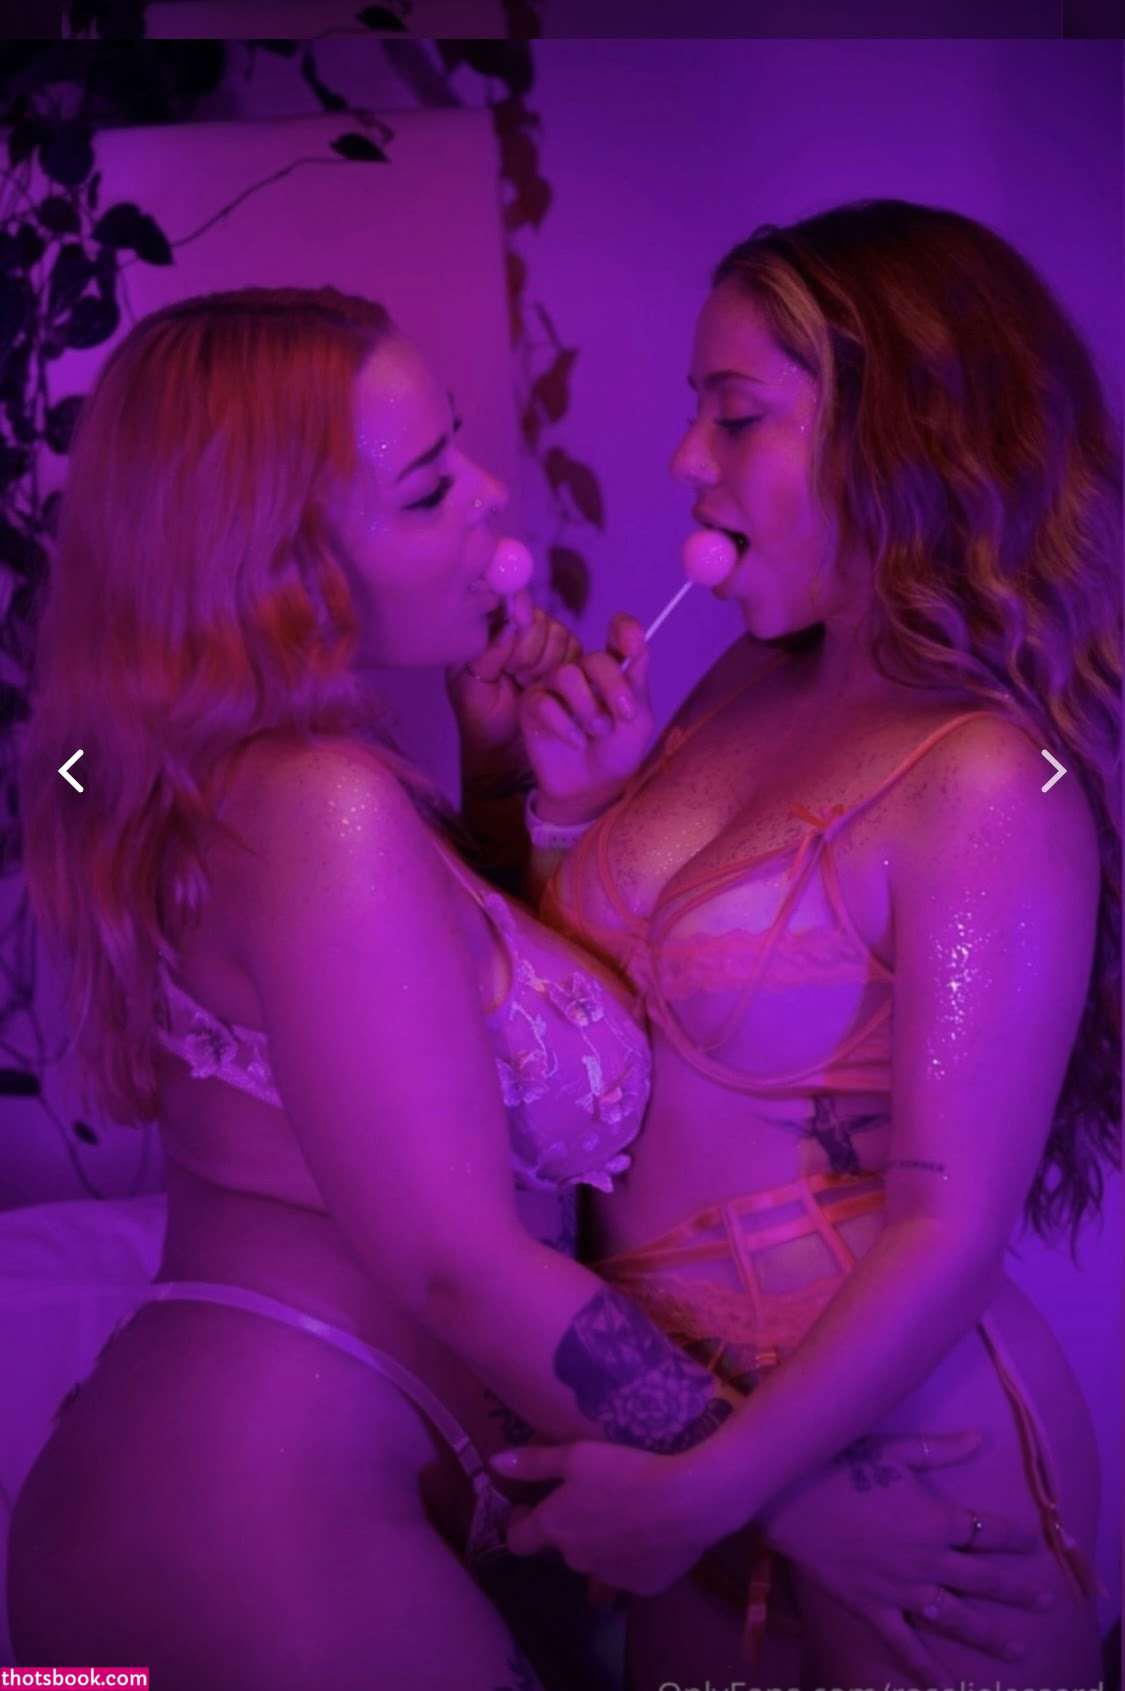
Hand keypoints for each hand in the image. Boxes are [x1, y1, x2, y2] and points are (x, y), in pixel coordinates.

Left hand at [446, 591, 582, 766]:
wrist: (507, 750)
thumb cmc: (481, 720)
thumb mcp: (471, 690)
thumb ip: (485, 655)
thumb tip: (509, 627)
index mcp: (486, 631)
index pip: (505, 599)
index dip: (517, 605)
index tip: (519, 622)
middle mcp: (516, 630)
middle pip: (537, 616)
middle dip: (528, 648)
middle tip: (516, 674)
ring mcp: (543, 643)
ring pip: (558, 632)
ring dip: (545, 662)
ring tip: (527, 684)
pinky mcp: (567, 658)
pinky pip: (575, 649)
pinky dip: (564, 668)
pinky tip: (546, 686)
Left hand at [492, 1439, 711, 1594]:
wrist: (685, 1502)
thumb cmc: (625, 1471)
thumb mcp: (576, 1456)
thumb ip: (533, 1462)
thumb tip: (494, 1463)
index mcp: (554, 1527)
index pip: (518, 1540)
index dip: (519, 1523)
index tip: (529, 1504)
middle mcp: (575, 1558)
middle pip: (561, 1547)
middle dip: (568, 1527)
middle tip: (590, 1499)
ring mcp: (608, 1577)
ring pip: (594, 1562)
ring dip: (599, 1544)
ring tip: (622, 1517)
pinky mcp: (641, 1587)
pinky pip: (627, 1573)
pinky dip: (630, 1557)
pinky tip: (649, 1534)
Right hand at [518, 614, 654, 821]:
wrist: (590, 787)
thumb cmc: (615, 752)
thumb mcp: (638, 721)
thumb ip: (636, 682)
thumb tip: (637, 646)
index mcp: (612, 670)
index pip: (617, 633)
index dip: (625, 630)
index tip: (633, 644)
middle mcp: (582, 672)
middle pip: (595, 659)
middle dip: (613, 685)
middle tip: (624, 714)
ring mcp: (554, 686)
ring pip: (566, 675)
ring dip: (588, 708)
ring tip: (597, 732)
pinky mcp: (532, 706)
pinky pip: (545, 703)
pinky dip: (565, 725)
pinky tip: (576, 742)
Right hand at [762, 1428, 1048, 1682]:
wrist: (790, 1496)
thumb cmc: (842, 1464)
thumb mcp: (894, 1450)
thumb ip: (940, 1449)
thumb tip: (981, 1438)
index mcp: (936, 1521)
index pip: (987, 1531)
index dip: (1014, 1537)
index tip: (1033, 1542)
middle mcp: (927, 1560)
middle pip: (984, 1580)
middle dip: (1018, 1591)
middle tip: (1046, 1602)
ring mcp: (902, 1589)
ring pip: (956, 1618)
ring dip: (990, 1636)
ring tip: (1019, 1651)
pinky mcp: (874, 1608)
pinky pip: (905, 1645)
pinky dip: (926, 1671)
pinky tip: (945, 1689)